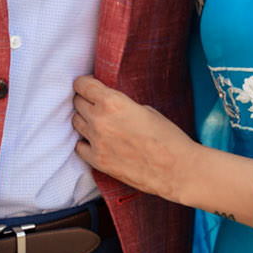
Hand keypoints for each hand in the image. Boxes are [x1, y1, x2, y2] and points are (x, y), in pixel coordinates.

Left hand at [72, 75, 198, 203]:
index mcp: (113, 102)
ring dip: (85, 120)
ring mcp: (96, 142)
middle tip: (96, 104)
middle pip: (77, 102)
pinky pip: (79, 147)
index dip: (85, 83)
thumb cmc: (167, 137)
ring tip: (99, 123)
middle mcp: (100, 120)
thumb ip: (120, 105)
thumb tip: (107, 105)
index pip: (82, 85)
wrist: (175, 169)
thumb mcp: (145, 109)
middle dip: (85, 101)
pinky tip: (97, 141)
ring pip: (76, 123)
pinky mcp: (97, 161)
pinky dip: (86, 142)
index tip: (88, 86)